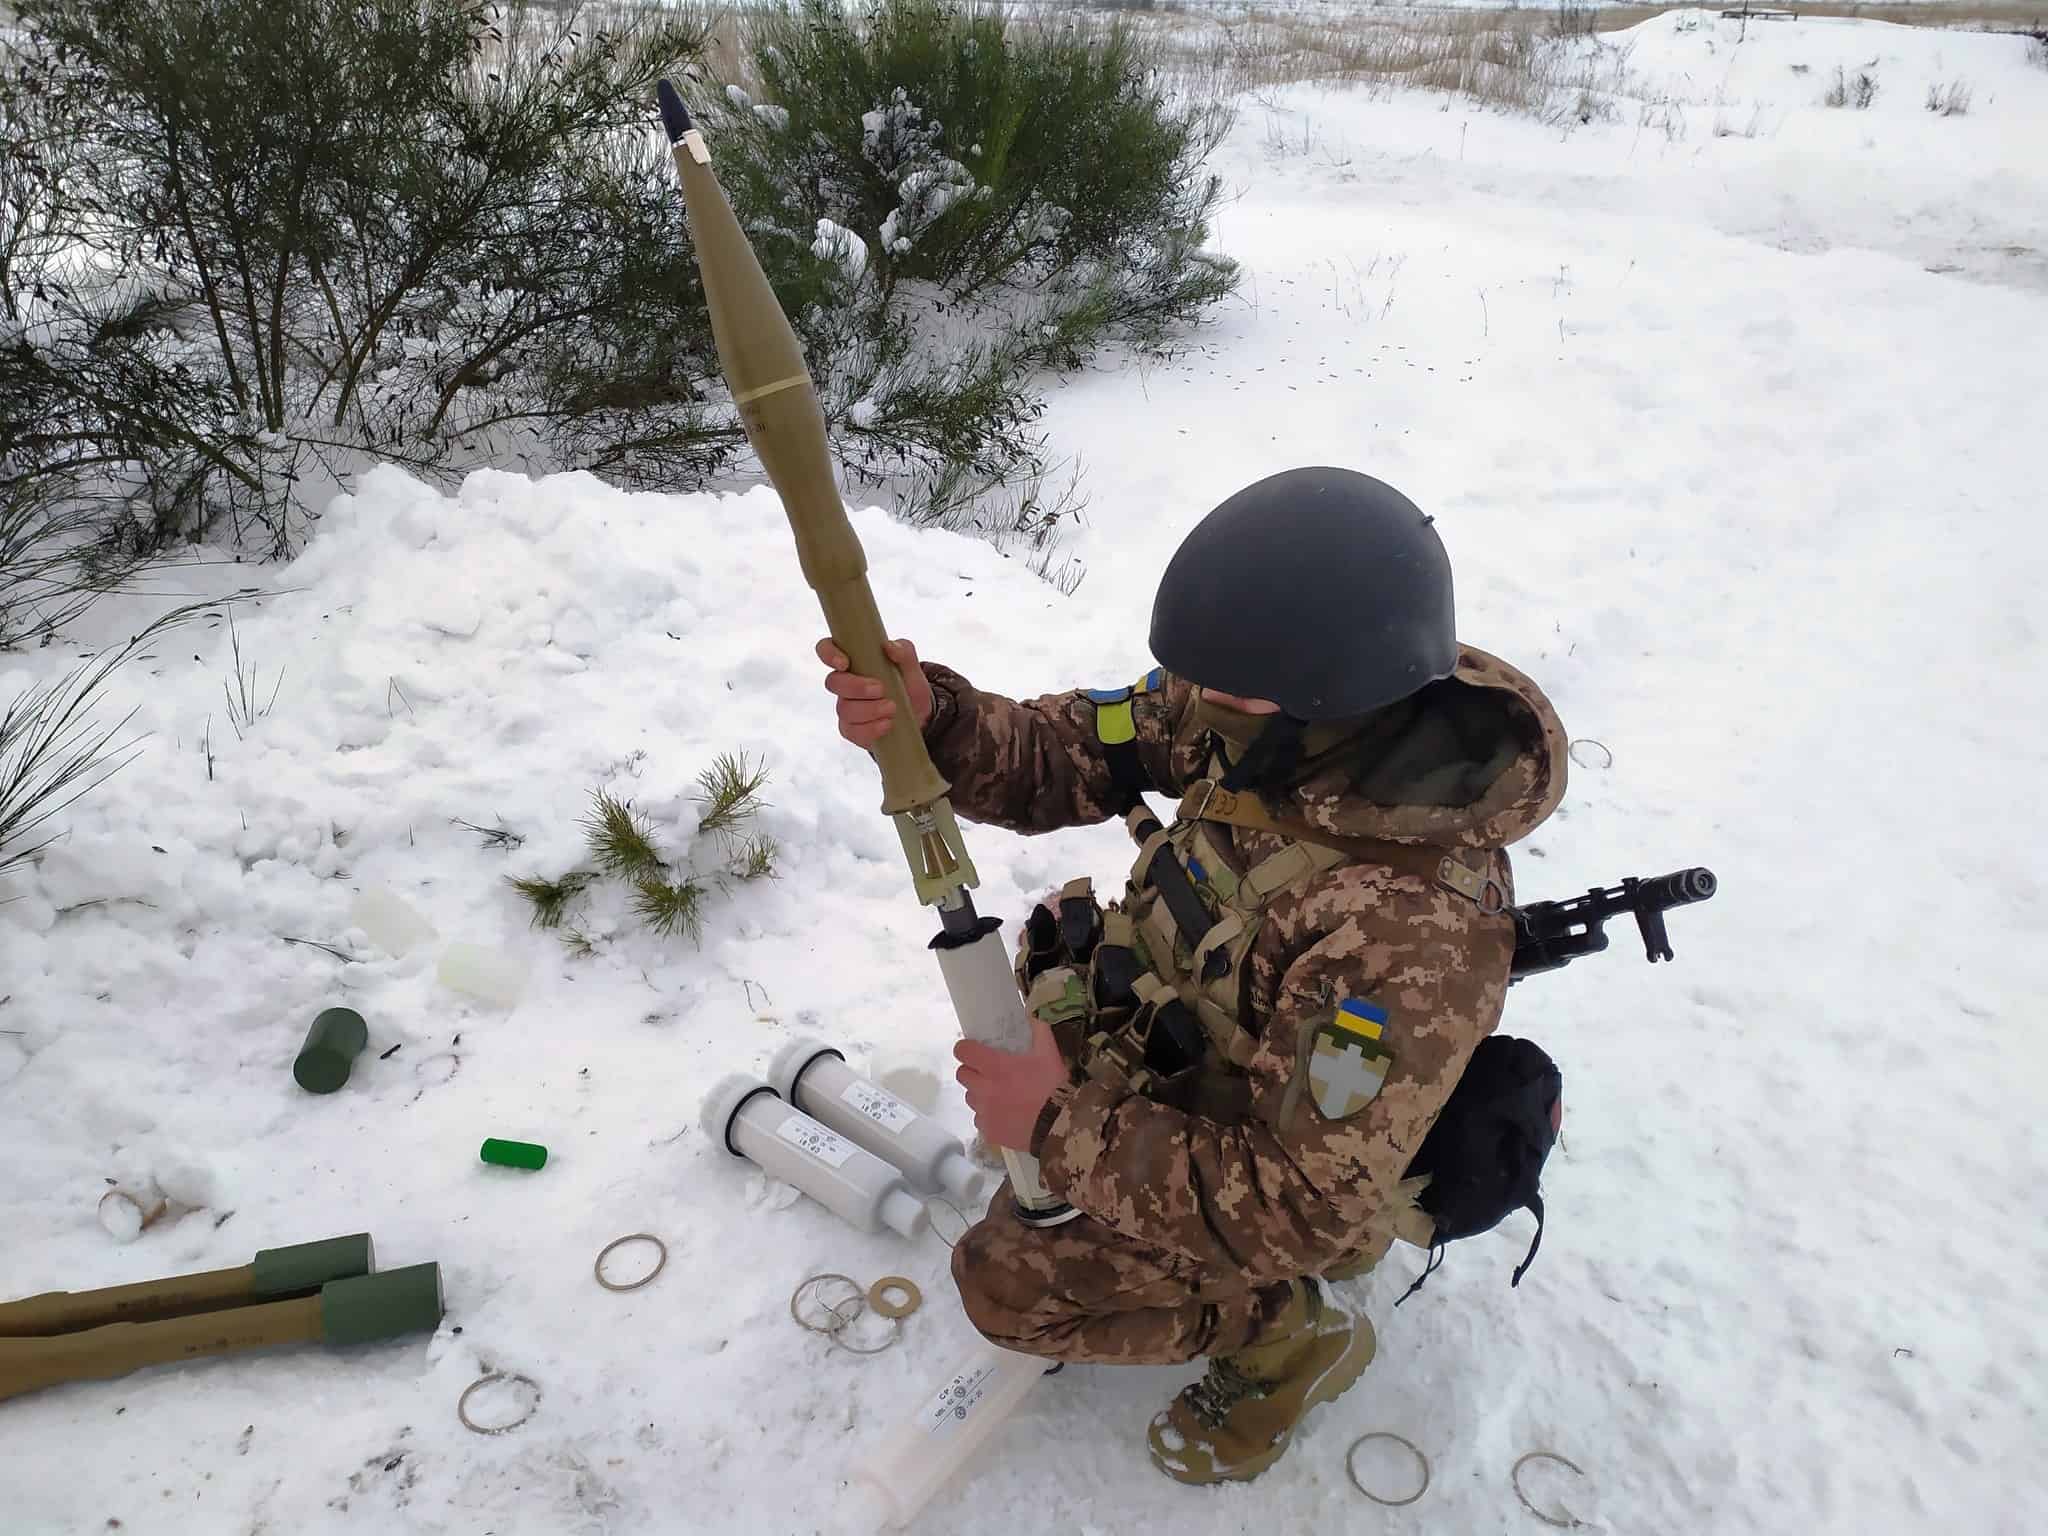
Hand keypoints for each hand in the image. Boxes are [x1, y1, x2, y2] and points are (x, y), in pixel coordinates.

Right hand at [816, 636, 933, 748]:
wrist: (920, 713)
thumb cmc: (908, 684)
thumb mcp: (911, 665)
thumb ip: (903, 651)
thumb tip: (888, 646)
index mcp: (853, 660)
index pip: (826, 649)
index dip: (828, 654)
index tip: (845, 663)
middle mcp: (844, 683)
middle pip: (833, 682)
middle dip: (856, 687)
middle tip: (881, 689)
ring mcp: (846, 707)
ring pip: (844, 709)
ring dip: (870, 709)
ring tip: (892, 707)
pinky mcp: (852, 729)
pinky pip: (852, 731)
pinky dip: (872, 728)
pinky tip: (887, 724)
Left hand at [953, 1016, 1066, 1152]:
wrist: (1061, 1125)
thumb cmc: (1054, 1086)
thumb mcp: (1049, 1052)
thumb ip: (1039, 1028)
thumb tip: (1034, 1008)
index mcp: (994, 1066)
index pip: (962, 1051)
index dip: (967, 1048)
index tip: (976, 1050)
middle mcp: (983, 1089)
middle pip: (962, 1074)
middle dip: (973, 1070)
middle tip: (991, 1072)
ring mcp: (984, 1113)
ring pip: (970, 1098)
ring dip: (980, 1093)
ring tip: (1002, 1094)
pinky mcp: (989, 1132)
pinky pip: (980, 1120)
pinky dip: (989, 1116)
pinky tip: (1007, 1115)